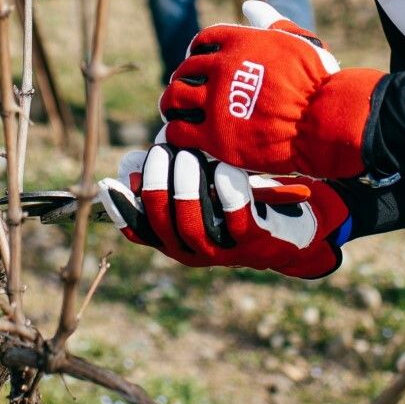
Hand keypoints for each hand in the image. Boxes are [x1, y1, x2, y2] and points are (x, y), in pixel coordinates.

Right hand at [97, 139, 353, 278]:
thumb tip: (133, 162)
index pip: (140, 230)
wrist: (294, 224)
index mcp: (177, 239)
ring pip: (193, 227)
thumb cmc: (241, 200)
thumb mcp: (204, 188)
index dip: (122, 208)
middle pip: (164, 226)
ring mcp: (225, 251)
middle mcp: (195, 251)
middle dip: (157, 188)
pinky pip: (236, 218)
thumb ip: (172, 176)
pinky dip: (227, 191)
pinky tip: (225, 165)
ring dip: (187, 189)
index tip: (110, 181)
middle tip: (161, 152)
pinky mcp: (254, 242)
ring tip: (186, 155)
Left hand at [159, 1, 382, 178]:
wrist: (325, 121)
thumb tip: (248, 6)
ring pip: (174, 98)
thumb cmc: (319, 82)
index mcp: (239, 42)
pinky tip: (180, 135)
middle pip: (186, 70)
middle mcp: (221, 68)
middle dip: (184, 79)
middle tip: (185, 91)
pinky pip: (178, 132)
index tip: (199, 64)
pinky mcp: (214, 136)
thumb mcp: (298, 42)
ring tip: (173, 111)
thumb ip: (271, 22)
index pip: (203, 41)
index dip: (198, 53)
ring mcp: (215, 102)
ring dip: (170, 104)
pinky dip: (174, 132)